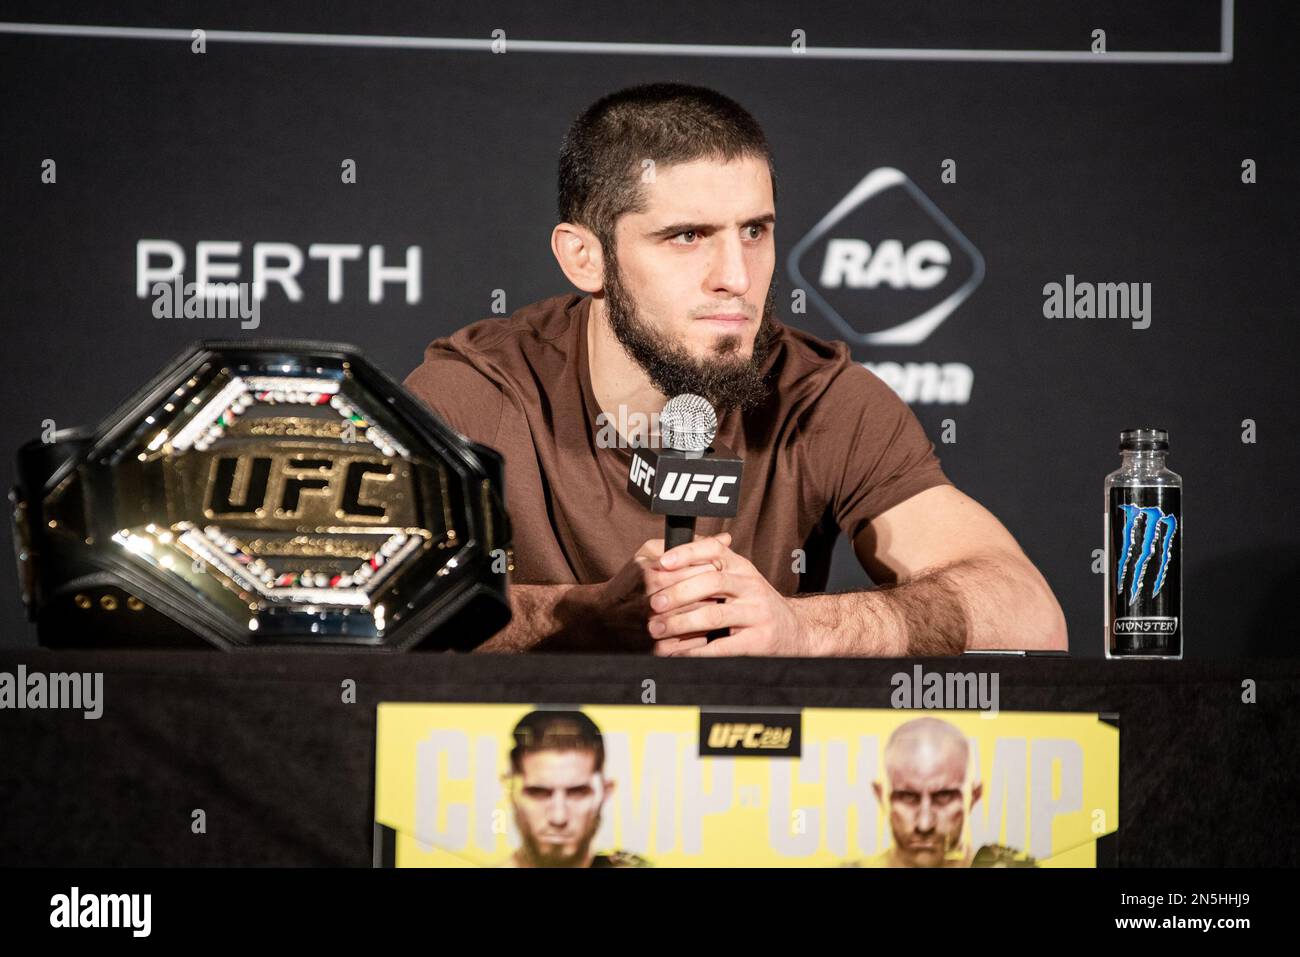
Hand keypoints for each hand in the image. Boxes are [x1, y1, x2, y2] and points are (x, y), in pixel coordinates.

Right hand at [575, 533, 733, 649]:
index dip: (714, 569)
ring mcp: (657, 628)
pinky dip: (703, 632)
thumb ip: (684, 544)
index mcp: (652, 576)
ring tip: (708, 605)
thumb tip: (724, 539)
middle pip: (706, 595)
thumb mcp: (648, 554)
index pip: (702, 569)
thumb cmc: (629, 583)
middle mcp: (654, 603)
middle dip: (716, 591)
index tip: (715, 570)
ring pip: (704, 619)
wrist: (603, 619)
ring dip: (712, 612)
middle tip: (717, 589)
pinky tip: (697, 624)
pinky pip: (697, 640)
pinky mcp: (660, 649)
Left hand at [648, 536, 813, 656]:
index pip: (714, 550)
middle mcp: (751, 586)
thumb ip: (710, 567)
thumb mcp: (738, 579)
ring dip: (681, 623)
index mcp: (742, 567)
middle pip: (711, 583)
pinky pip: (723, 647)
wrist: (796, 631)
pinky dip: (697, 652)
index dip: (686, 553)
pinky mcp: (759, 640)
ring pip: (714, 615)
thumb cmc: (755, 604)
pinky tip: (678, 654)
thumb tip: (666, 554)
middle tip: (653, 604)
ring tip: (658, 630)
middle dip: (677, 593)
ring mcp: (757, 613)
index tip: (661, 562)